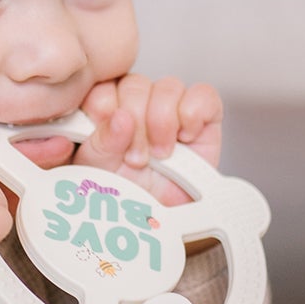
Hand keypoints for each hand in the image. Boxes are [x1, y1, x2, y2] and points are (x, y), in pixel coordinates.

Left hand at [73, 73, 222, 209]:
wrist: (159, 219)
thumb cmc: (125, 193)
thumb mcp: (99, 170)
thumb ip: (101, 143)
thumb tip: (119, 117)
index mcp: (107, 107)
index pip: (103, 85)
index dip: (104, 107)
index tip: (108, 138)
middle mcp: (139, 101)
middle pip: (136, 84)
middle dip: (135, 123)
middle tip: (135, 159)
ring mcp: (172, 105)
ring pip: (168, 87)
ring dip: (162, 122)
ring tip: (160, 154)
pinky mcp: (204, 114)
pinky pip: (203, 95)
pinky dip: (193, 115)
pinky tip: (185, 138)